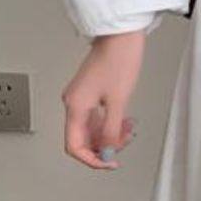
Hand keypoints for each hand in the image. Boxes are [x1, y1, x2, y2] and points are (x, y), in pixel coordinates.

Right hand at [62, 30, 144, 169]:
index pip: (74, 146)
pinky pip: (96, 118)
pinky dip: (110, 124)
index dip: (91, 160)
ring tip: (127, 130)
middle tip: (123, 143)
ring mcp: (81, 98)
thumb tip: (106, 153)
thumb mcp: (118, 102)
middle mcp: (73, 103)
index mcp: (75, 106)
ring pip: (92, 129)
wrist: (120, 36)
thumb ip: (111, 131)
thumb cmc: (118, 60)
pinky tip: (124, 122)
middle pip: (83, 139)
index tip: (108, 163)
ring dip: (110, 135)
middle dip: (105, 146)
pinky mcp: (90, 93)